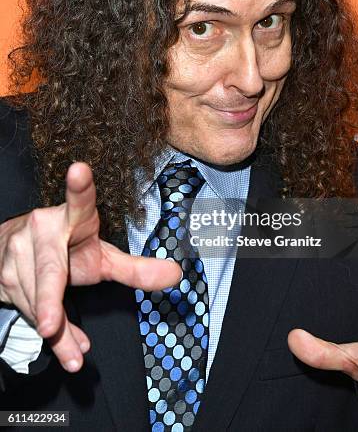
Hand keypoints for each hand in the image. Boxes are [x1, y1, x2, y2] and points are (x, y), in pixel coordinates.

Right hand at [0, 162, 181, 372]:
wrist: (15, 249)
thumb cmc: (67, 249)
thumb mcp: (101, 257)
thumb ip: (135, 268)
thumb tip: (176, 274)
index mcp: (71, 218)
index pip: (79, 202)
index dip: (80, 187)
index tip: (80, 170)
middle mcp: (41, 230)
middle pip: (49, 270)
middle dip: (48, 300)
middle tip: (50, 325)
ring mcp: (17, 255)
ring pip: (38, 301)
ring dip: (58, 333)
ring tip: (76, 352)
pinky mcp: (3, 278)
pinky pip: (28, 313)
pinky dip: (52, 336)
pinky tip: (67, 348)